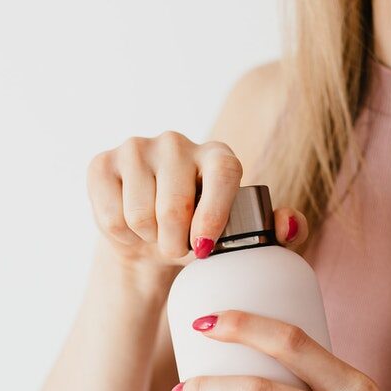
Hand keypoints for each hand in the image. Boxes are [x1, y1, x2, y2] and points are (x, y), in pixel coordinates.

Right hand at [86, 132, 307, 273]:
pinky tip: (130, 228)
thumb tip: (288, 224)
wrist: (150, 238)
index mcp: (218, 155)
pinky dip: (121, 235)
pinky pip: (111, 216)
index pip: (223, 172)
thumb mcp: (242, 236)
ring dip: (148, 240)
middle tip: (179, 248)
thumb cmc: (202, 233)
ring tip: (156, 235)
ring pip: (139, 214)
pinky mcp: (102, 164)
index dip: (215, 211)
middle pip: (174, 204)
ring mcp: (136, 148)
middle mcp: (176, 142)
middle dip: (176, 243)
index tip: (205, 246)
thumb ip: (276, 231)